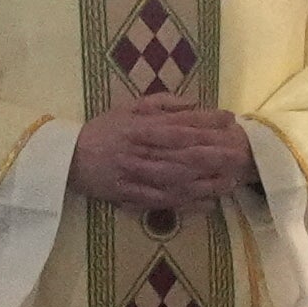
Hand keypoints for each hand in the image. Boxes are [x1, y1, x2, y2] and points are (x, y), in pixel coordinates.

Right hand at [68, 103, 260, 211]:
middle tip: (241, 154)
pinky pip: (162, 201)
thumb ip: (161, 104)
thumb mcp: (128, 108)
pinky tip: (208, 203)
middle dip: (214, 154)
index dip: (206, 122)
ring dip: (206, 181)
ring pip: (176, 180)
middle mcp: (140, 151)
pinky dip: (186, 203)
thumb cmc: (103, 130)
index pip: (179, 124)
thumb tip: (194, 102)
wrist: (67, 159)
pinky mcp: (131, 196)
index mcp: (140, 127)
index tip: (230, 119)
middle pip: (183, 154)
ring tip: (231, 181)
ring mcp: (136, 176)